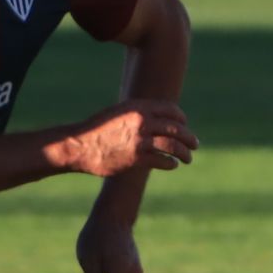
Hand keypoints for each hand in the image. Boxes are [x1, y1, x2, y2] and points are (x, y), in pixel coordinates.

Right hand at [63, 101, 197, 177]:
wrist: (78, 146)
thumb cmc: (97, 130)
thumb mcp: (118, 113)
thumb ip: (138, 114)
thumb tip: (158, 119)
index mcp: (138, 107)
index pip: (172, 111)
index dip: (181, 119)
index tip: (184, 126)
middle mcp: (141, 121)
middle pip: (176, 129)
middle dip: (189, 138)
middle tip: (194, 145)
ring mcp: (139, 140)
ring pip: (173, 146)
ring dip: (184, 153)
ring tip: (188, 158)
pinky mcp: (135, 159)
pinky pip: (162, 161)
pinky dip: (170, 163)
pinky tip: (171, 164)